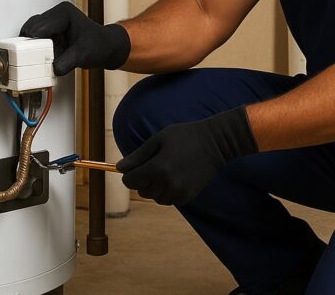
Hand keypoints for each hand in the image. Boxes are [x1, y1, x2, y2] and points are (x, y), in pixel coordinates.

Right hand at [20, 1, 130, 75]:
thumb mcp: (82, 55)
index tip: (34, 58)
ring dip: (31, 46)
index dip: (35, 44)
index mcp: (64, 13)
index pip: (39, 28)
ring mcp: (51, 20)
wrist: (105, 47)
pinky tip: (42, 55)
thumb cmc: (98, 45)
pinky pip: (33, 37)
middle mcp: (56, 13)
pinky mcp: (48, 28)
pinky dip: (34, 47)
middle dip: (32, 46)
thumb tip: (50, 69)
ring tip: (42, 58)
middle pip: (30, 29)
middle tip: (38, 60)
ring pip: (29, 32)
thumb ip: (65, 63)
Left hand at [116, 107, 257, 205]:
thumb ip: (138, 156)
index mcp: (157, 168)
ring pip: (154, 197)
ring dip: (154, 187)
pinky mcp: (187, 197)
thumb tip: (119, 168)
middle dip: (143, 179)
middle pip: (141, 191)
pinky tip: (175, 176)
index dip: (130, 173)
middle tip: (155, 163)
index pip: (129, 181)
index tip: (137, 165)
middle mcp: (166, 183)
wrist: (215, 143)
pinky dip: (167, 191)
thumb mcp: (159, 139)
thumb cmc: (185, 136)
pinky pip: (168, 199)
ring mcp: (178, 192)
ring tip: (166, 169)